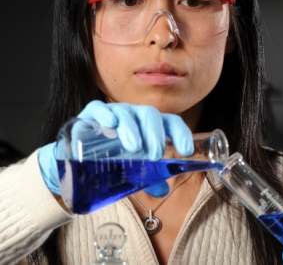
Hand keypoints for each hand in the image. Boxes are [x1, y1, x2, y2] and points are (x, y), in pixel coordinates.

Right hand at [38, 100, 193, 196]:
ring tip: (135, 147)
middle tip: (156, 155)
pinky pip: (98, 109)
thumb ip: (148, 179)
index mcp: (149, 126)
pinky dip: (105, 114)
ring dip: (132, 128)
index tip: (186, 151)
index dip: (180, 133)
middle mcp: (133, 116)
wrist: (78, 162)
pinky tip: (110, 124)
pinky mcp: (89, 115)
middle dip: (155, 134)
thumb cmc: (112, 162)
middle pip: (149, 114)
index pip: (170, 122)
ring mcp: (112, 113)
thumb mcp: (133, 173)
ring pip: (126, 112)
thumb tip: (164, 191)